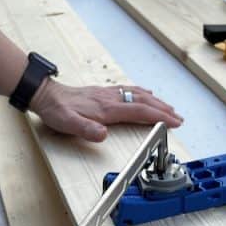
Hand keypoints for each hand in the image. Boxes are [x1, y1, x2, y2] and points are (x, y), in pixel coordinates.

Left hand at [30, 79, 183, 141]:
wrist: (46, 95)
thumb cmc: (57, 111)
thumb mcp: (68, 124)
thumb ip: (87, 130)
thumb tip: (103, 135)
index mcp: (107, 109)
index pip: (139, 112)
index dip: (159, 117)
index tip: (174, 122)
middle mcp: (111, 99)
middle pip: (144, 102)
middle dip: (163, 110)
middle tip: (179, 118)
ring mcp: (108, 94)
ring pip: (138, 95)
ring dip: (156, 102)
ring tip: (169, 107)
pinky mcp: (103, 92)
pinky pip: (129, 90)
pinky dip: (142, 93)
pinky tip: (145, 93)